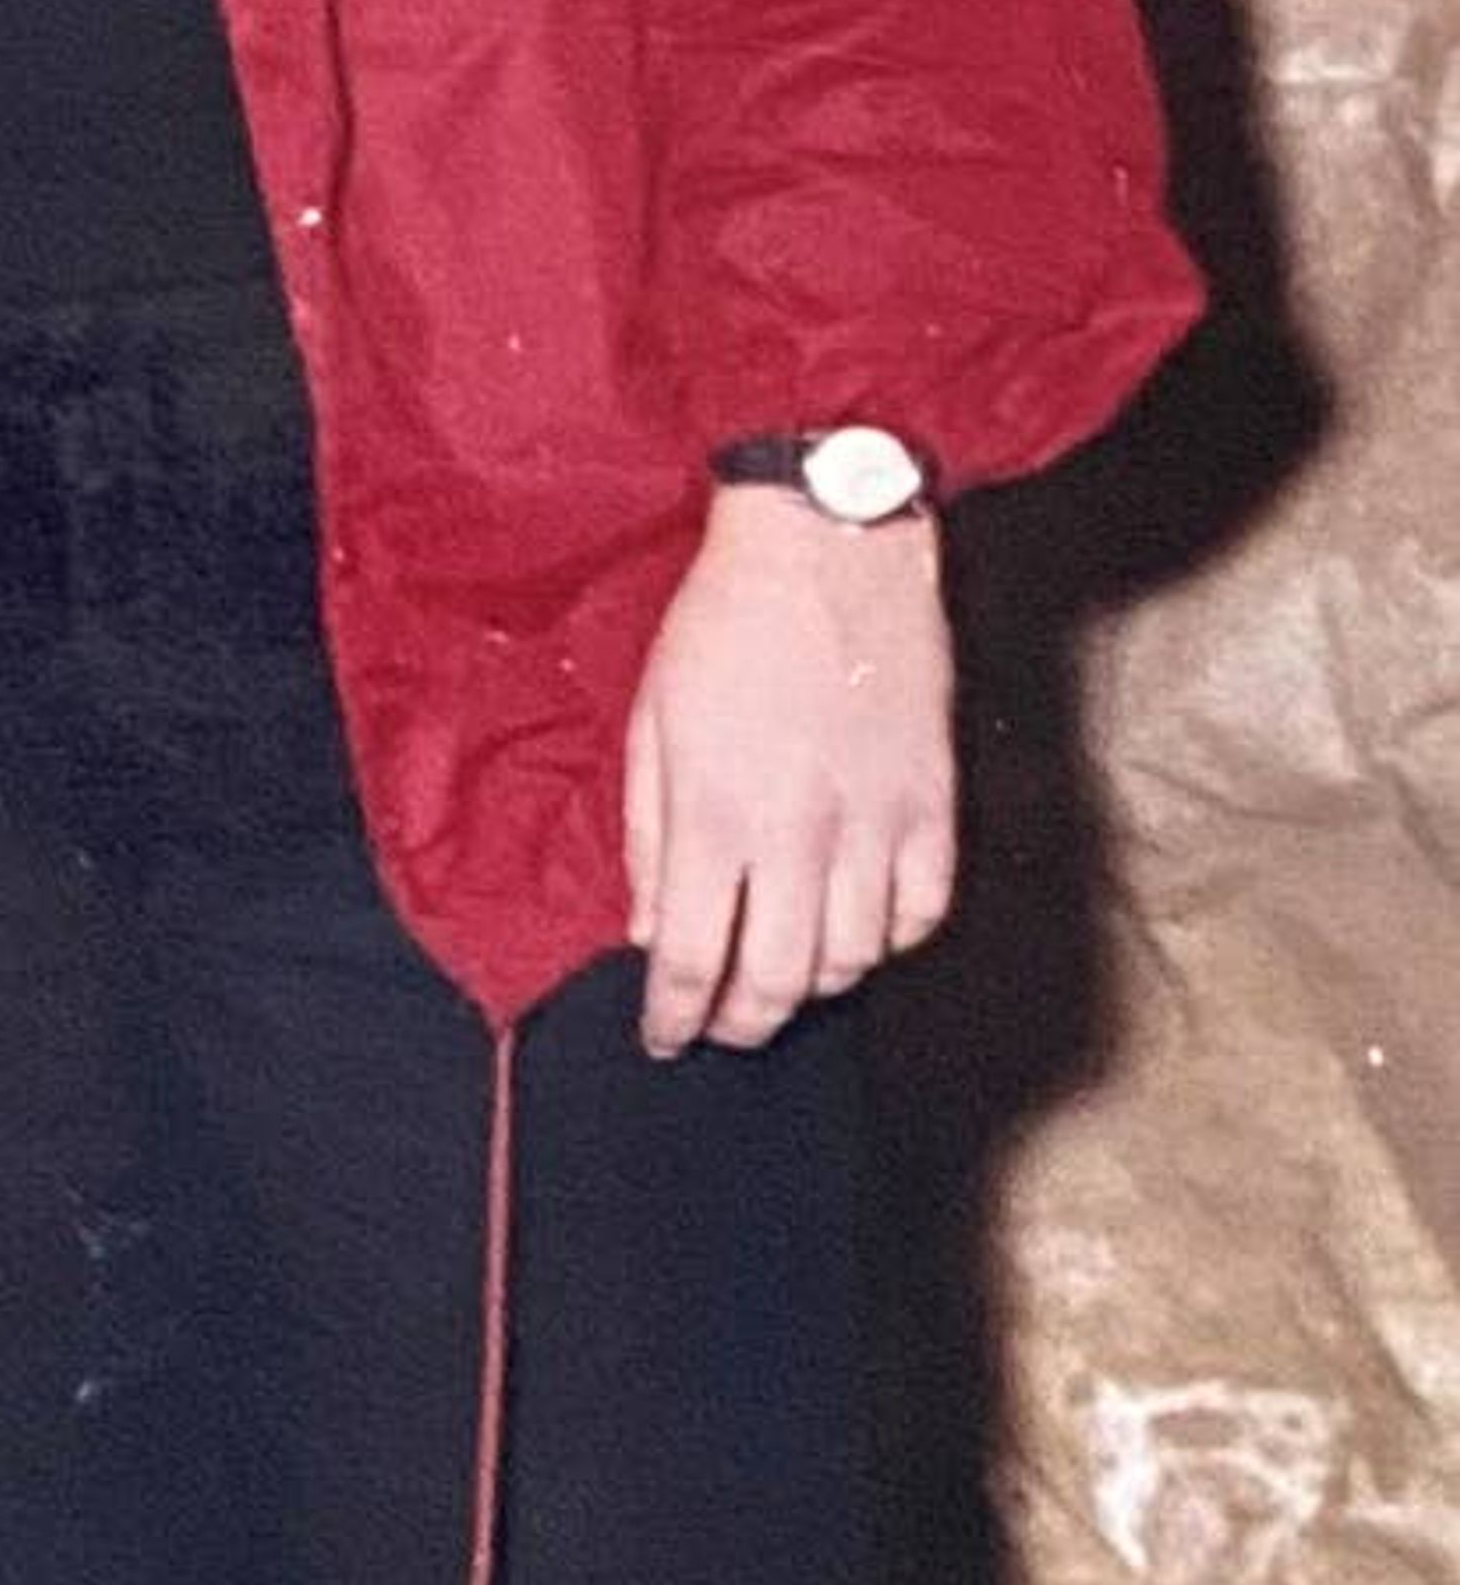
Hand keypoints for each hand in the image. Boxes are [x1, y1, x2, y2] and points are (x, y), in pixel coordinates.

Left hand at [624, 483, 952, 1058]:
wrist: (826, 546)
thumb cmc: (724, 624)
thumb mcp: (653, 721)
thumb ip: (650, 837)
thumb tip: (651, 932)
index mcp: (715, 811)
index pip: (693, 960)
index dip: (675, 1017)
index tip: (665, 1038)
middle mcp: (798, 832)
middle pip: (779, 982)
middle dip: (744, 1023)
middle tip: (724, 1026)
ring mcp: (876, 822)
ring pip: (855, 959)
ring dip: (814, 982)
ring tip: (783, 971)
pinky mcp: (934, 803)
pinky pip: (922, 913)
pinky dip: (888, 938)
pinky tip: (857, 926)